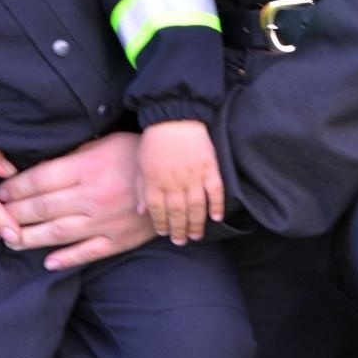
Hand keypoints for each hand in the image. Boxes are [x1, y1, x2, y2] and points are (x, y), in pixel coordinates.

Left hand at [0, 132, 154, 269]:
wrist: (177, 174)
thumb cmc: (137, 152)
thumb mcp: (104, 142)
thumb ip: (74, 155)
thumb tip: (41, 167)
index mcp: (88, 167)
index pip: (41, 179)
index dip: (17, 187)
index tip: (1, 192)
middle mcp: (94, 196)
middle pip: (44, 207)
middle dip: (15, 214)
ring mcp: (106, 220)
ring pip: (59, 233)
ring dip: (31, 238)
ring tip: (11, 241)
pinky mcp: (120, 239)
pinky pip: (88, 252)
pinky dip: (67, 258)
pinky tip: (48, 262)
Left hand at [138, 120, 223, 244]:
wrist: (174, 116)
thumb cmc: (154, 139)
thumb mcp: (140, 163)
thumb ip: (141, 188)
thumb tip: (141, 211)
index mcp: (154, 181)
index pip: (157, 210)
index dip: (161, 224)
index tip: (164, 232)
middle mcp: (174, 182)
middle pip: (177, 213)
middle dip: (179, 230)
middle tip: (181, 241)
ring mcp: (193, 176)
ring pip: (196, 207)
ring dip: (196, 224)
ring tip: (196, 235)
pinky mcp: (209, 167)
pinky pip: (215, 191)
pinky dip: (217, 205)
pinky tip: (217, 217)